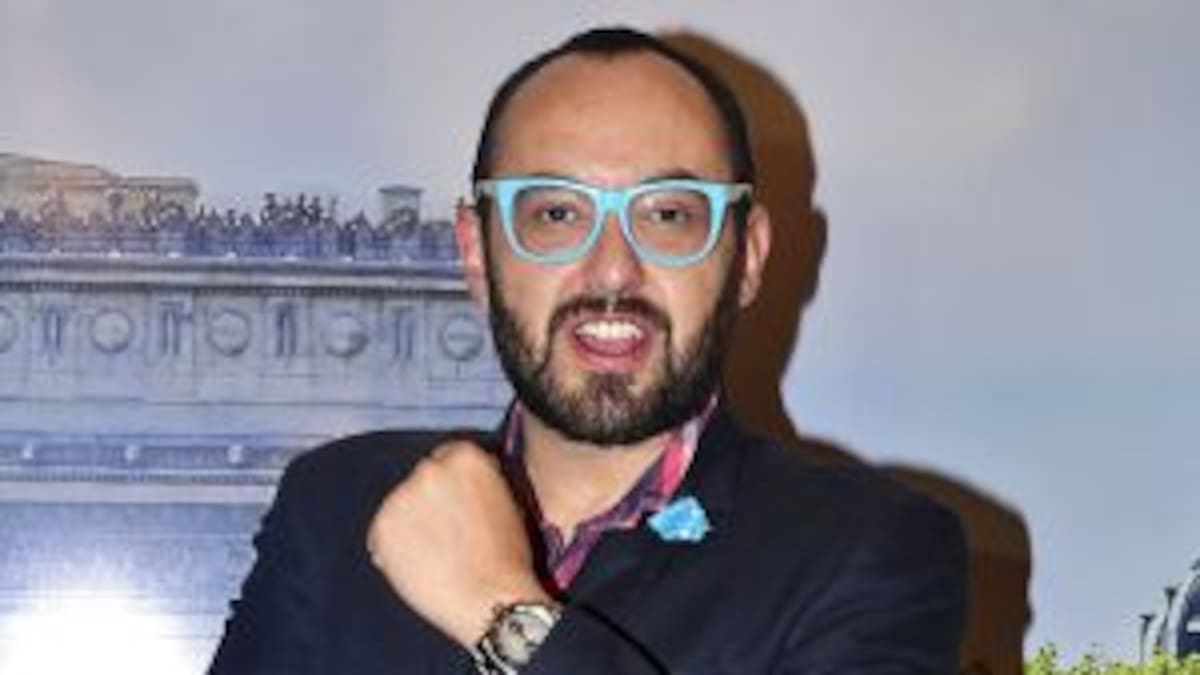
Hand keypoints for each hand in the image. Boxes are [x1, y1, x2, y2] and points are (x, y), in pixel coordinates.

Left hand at [366, 440, 553, 646]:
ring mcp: (401, 496)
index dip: (451, 483)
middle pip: (422, 478)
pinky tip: (416, 566)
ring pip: (400, 506)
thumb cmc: (507, 558)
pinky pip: (382, 534)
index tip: (453, 501)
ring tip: (432, 555)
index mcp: (466, 457)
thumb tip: (459, 488)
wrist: (489, 598)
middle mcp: (430, 469)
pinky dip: (392, 549)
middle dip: (429, 500)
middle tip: (444, 532)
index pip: (448, 457)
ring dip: (410, 524)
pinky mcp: (381, 526)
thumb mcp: (506, 502)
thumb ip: (479, 483)